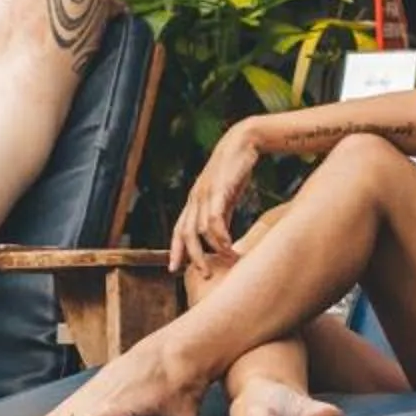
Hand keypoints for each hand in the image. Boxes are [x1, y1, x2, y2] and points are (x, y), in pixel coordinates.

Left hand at [170, 123, 262, 272]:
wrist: (242, 141)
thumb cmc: (233, 169)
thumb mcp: (224, 195)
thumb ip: (221, 214)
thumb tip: (221, 236)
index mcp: (194, 200)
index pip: (178, 229)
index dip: (175, 250)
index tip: (173, 269)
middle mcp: (195, 198)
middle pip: (186, 234)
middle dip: (192, 257)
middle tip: (204, 274)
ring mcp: (205, 193)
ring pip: (200, 229)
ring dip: (213, 249)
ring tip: (227, 261)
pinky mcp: (219, 189)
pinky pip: (215, 217)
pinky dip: (220, 235)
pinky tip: (229, 247)